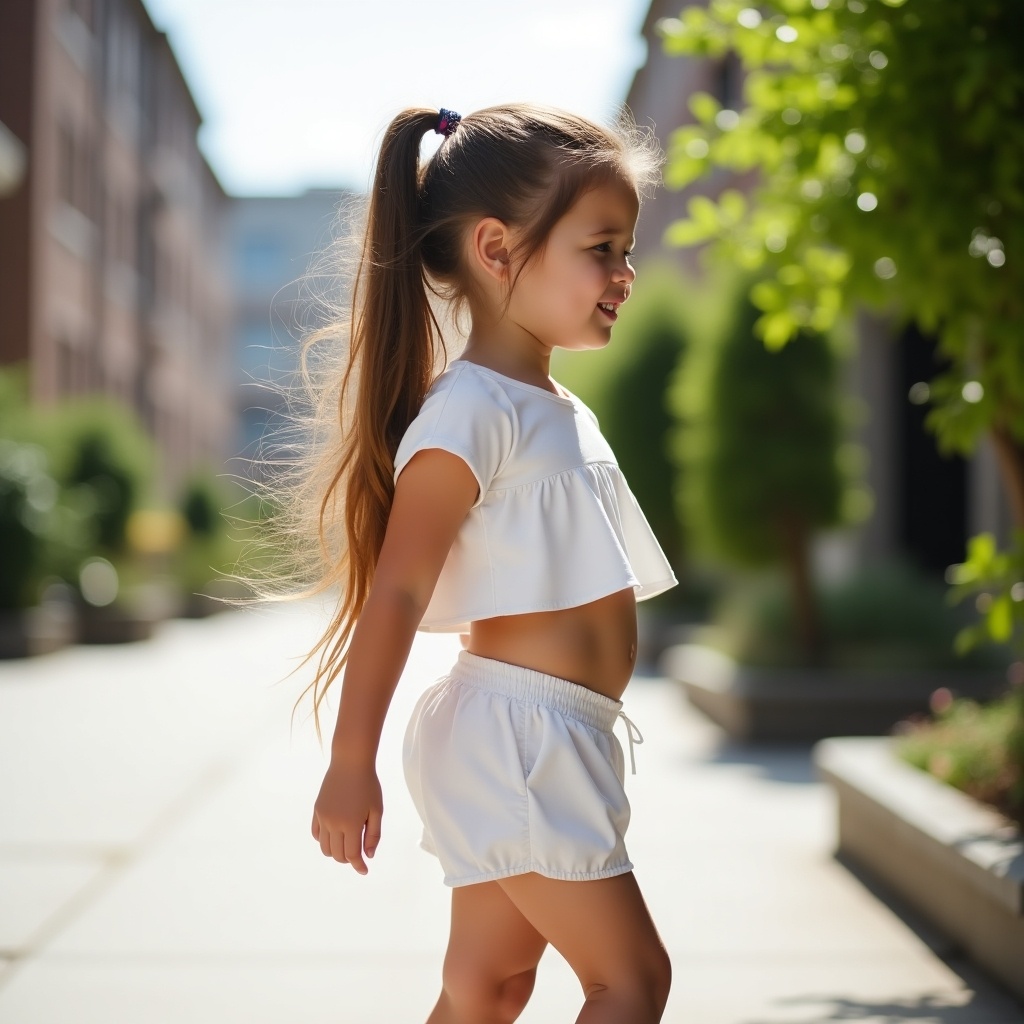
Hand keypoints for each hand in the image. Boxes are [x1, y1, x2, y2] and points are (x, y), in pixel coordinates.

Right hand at [310, 756, 382, 874]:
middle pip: (337, 855)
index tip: (364, 870)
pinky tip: (335, 836)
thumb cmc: (368, 785)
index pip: (352, 855)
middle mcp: (334, 823)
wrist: (350, 763)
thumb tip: (368, 856)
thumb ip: (373, 835)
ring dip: (335, 852)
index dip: (358, 865)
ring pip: (325, 848)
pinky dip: (324, 841)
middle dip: (348, 859)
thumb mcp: (377, 810)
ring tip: (347, 845)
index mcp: (351, 824)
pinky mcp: (317, 811)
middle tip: (359, 854)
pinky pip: (316, 834)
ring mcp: (323, 817)